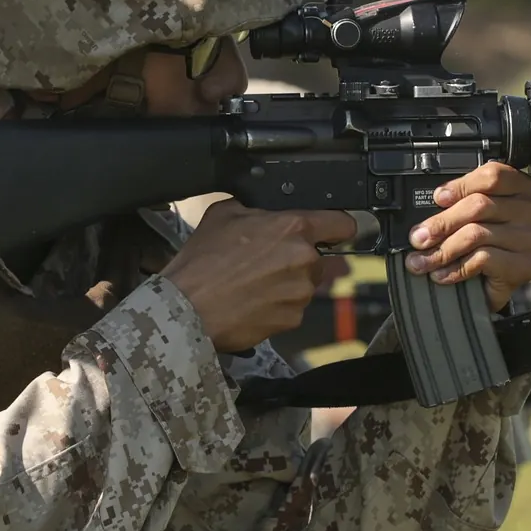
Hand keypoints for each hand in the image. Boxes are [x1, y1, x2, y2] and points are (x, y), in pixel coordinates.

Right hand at [162, 201, 357, 350]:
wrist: (188, 310)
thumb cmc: (202, 262)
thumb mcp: (223, 213)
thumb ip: (257, 210)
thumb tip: (266, 213)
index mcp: (293, 228)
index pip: (343, 225)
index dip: (336, 228)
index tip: (329, 233)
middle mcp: (305, 260)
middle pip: (319, 257)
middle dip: (299, 259)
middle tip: (266, 262)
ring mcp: (301, 293)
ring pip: (305, 284)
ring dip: (287, 284)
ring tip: (253, 285)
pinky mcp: (293, 320)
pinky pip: (293, 309)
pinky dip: (278, 307)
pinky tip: (252, 303)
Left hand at [402, 161, 530, 310]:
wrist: (489, 286)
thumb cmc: (478, 244)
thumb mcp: (467, 216)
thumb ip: (454, 205)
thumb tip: (426, 215)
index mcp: (518, 187)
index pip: (493, 176)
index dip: (461, 186)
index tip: (437, 198)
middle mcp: (530, 210)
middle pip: (480, 205)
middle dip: (442, 223)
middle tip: (418, 238)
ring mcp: (530, 239)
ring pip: (477, 234)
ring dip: (443, 250)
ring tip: (421, 261)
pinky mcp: (524, 266)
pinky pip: (484, 259)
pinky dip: (456, 268)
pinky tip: (442, 274)